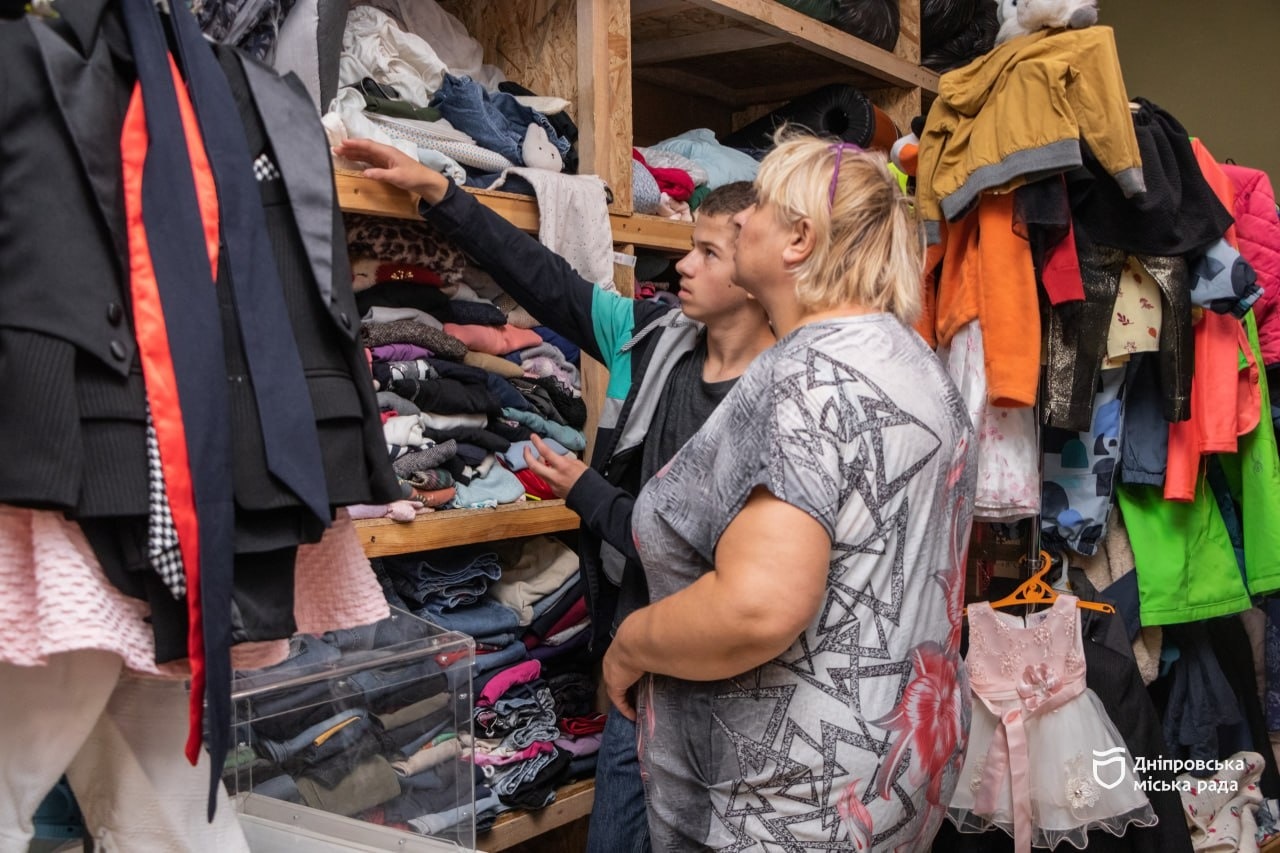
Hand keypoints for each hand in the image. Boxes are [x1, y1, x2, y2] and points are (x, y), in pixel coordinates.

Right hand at [331, 138, 449, 204]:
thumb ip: (380, 174)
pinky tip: (353, 160)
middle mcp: (385, 153)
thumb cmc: (413, 177)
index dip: (355, 144)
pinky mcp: (385, 165)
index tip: (342, 143)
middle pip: (364, 148)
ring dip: (353, 153)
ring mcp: (385, 159)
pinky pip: (370, 160)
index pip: (368, 145)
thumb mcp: (396, 177)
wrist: (426, 182)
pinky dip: (360, 159)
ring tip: (340, 153)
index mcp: (387, 151)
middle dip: (350, 148)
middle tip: (335, 148)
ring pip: (366, 154)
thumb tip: (364, 173)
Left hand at [522, 434, 588, 498]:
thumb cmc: (587, 479)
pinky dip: (545, 472)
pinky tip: (548, 469)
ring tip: (538, 457)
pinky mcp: (553, 490)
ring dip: (536, 463)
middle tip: (526, 448)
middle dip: (527, 456)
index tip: (533, 437)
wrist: (590, 496)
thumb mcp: (577, 463)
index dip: (537, 443)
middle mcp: (555, 476)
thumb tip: (558, 456)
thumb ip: (565, 459)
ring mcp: (552, 485)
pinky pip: (546, 479)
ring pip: (538, 472)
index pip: (545, 452)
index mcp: (563, 467)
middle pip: (533, 466)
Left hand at [602, 640, 643, 720]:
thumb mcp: (646, 642)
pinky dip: (626, 709)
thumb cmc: (644, 637)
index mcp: (618, 651)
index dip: (628, 674)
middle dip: (626, 687)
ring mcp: (611, 675)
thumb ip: (651, 647)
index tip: (637, 680)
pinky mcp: (614, 687)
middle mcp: (612, 664)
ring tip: (637, 706)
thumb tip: (666, 646)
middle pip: (618, 679)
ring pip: (618, 690)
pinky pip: (619, 702)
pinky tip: (634, 716)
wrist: (635, 641)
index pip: (621, 665)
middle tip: (638, 696)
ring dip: (626, 698)